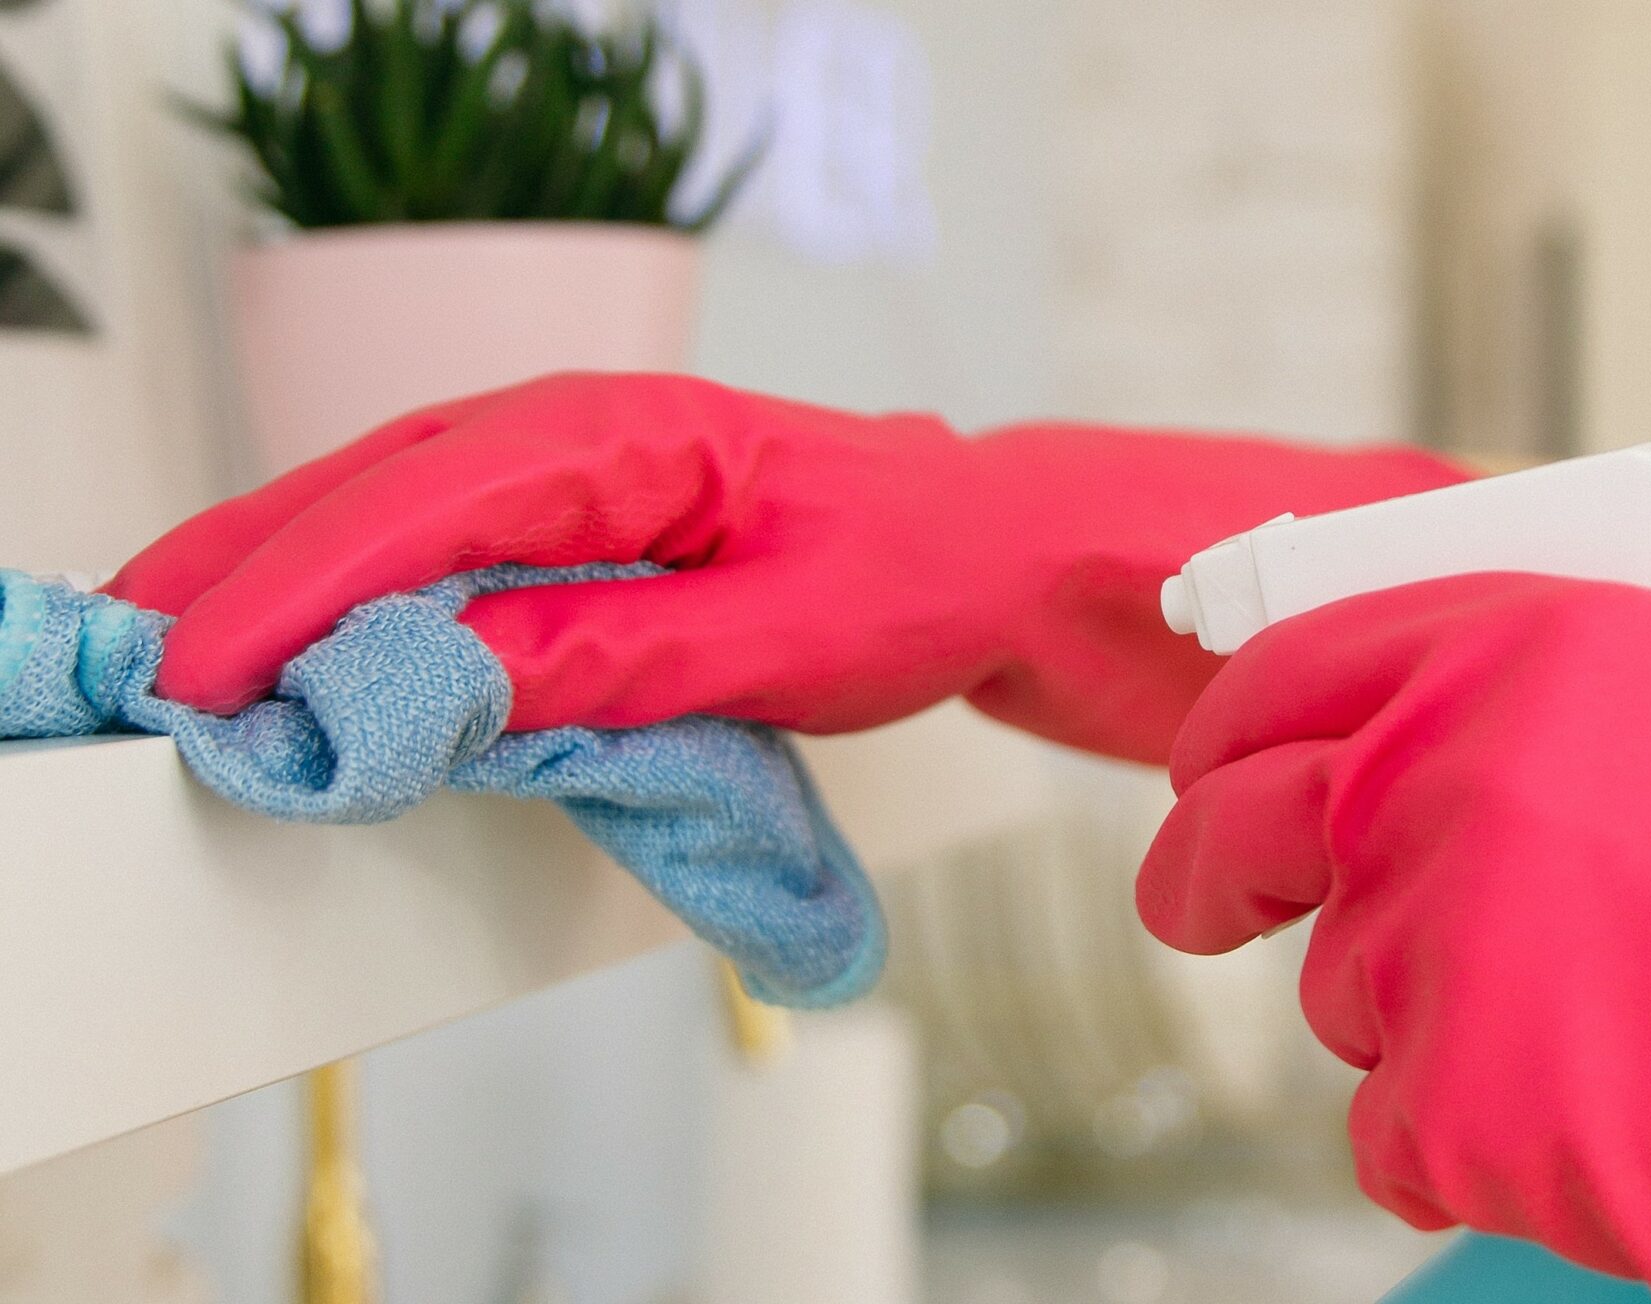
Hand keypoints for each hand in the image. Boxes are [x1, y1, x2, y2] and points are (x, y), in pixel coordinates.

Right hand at [105, 372, 1466, 759]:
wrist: (1000, 554)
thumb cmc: (919, 576)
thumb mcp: (784, 640)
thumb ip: (617, 658)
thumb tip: (453, 683)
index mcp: (632, 435)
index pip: (434, 507)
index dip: (310, 591)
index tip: (215, 671)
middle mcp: (585, 430)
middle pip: (374, 486)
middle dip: (247, 567)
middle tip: (130, 657)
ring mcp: (576, 465)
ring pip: (389, 503)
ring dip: (278, 569)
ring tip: (169, 640)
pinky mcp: (578, 516)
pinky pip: (437, 535)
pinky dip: (353, 578)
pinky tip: (295, 630)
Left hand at [1140, 573, 1650, 1301]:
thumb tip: (1629, 683)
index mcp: (1534, 647)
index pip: (1297, 666)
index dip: (1239, 725)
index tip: (1215, 767)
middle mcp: (1455, 773)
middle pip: (1242, 825)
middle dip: (1207, 872)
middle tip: (1205, 903)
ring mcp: (1438, 940)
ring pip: (1345, 991)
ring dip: (1426, 1022)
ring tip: (1597, 1037)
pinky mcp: (1447, 1101)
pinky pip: (1393, 1134)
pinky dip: (1469, 1146)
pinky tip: (1600, 1126)